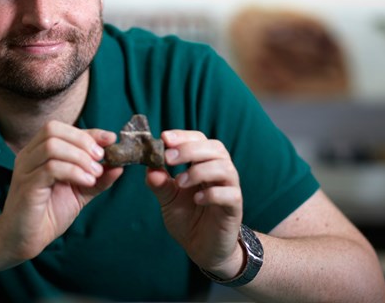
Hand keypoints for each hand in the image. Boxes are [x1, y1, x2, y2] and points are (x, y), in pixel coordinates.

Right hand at [0, 121, 122, 261]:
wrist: (23, 240)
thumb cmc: (48, 214)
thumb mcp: (79, 193)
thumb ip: (98, 179)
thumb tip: (119, 165)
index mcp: (38, 153)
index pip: (62, 129)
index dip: (89, 132)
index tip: (110, 139)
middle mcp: (28, 156)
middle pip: (53, 129)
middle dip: (82, 140)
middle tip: (101, 158)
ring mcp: (25, 169)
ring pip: (52, 146)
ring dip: (80, 157)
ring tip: (95, 174)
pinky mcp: (27, 186)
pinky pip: (50, 167)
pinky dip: (74, 171)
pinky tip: (87, 182)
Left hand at [145, 130, 243, 277]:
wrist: (202, 248)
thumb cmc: (188, 219)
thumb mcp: (168, 199)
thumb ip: (159, 184)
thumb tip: (149, 168)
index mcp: (203, 165)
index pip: (200, 140)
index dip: (184, 136)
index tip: (164, 138)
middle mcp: (219, 173)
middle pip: (215, 148)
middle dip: (190, 149)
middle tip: (169, 158)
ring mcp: (229, 189)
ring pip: (225, 168)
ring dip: (200, 170)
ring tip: (180, 182)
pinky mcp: (234, 208)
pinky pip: (230, 194)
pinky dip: (212, 193)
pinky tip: (197, 199)